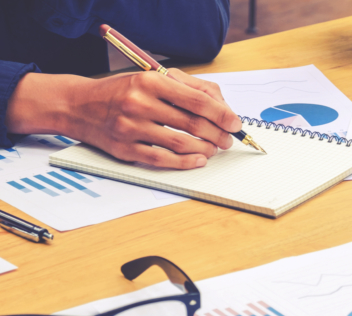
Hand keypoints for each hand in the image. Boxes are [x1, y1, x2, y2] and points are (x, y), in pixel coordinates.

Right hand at [5, 68, 241, 168]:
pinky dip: (185, 162)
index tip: (235, 123)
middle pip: (193, 124)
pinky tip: (198, 161)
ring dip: (205, 149)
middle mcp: (140, 103)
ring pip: (181, 143)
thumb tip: (222, 107)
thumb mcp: (154, 78)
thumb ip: (190, 88)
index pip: (198, 100)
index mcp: (151, 82)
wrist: (77, 104)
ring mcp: (131, 127)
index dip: (223, 114)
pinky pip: (162, 159)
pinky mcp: (124, 149)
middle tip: (227, 139)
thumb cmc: (123, 91)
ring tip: (214, 149)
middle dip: (218, 134)